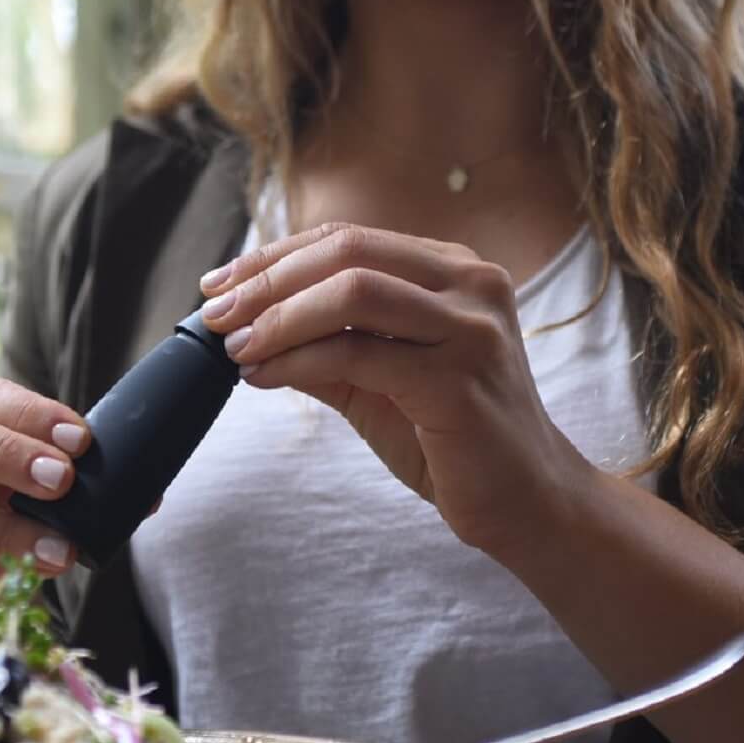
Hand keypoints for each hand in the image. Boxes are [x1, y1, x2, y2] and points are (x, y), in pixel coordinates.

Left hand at [197, 223, 592, 557]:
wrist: (529, 503)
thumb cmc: (455, 441)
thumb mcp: (380, 381)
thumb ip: (327, 346)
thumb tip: (244, 330)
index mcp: (454, 271)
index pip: (349, 239)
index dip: (275, 255)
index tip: (220, 283)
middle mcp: (471, 284)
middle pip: (346, 252)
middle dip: (267, 280)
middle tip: (214, 314)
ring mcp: (471, 328)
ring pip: (352, 292)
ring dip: (279, 316)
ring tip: (234, 346)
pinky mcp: (460, 379)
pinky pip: (360, 353)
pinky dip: (300, 359)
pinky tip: (263, 376)